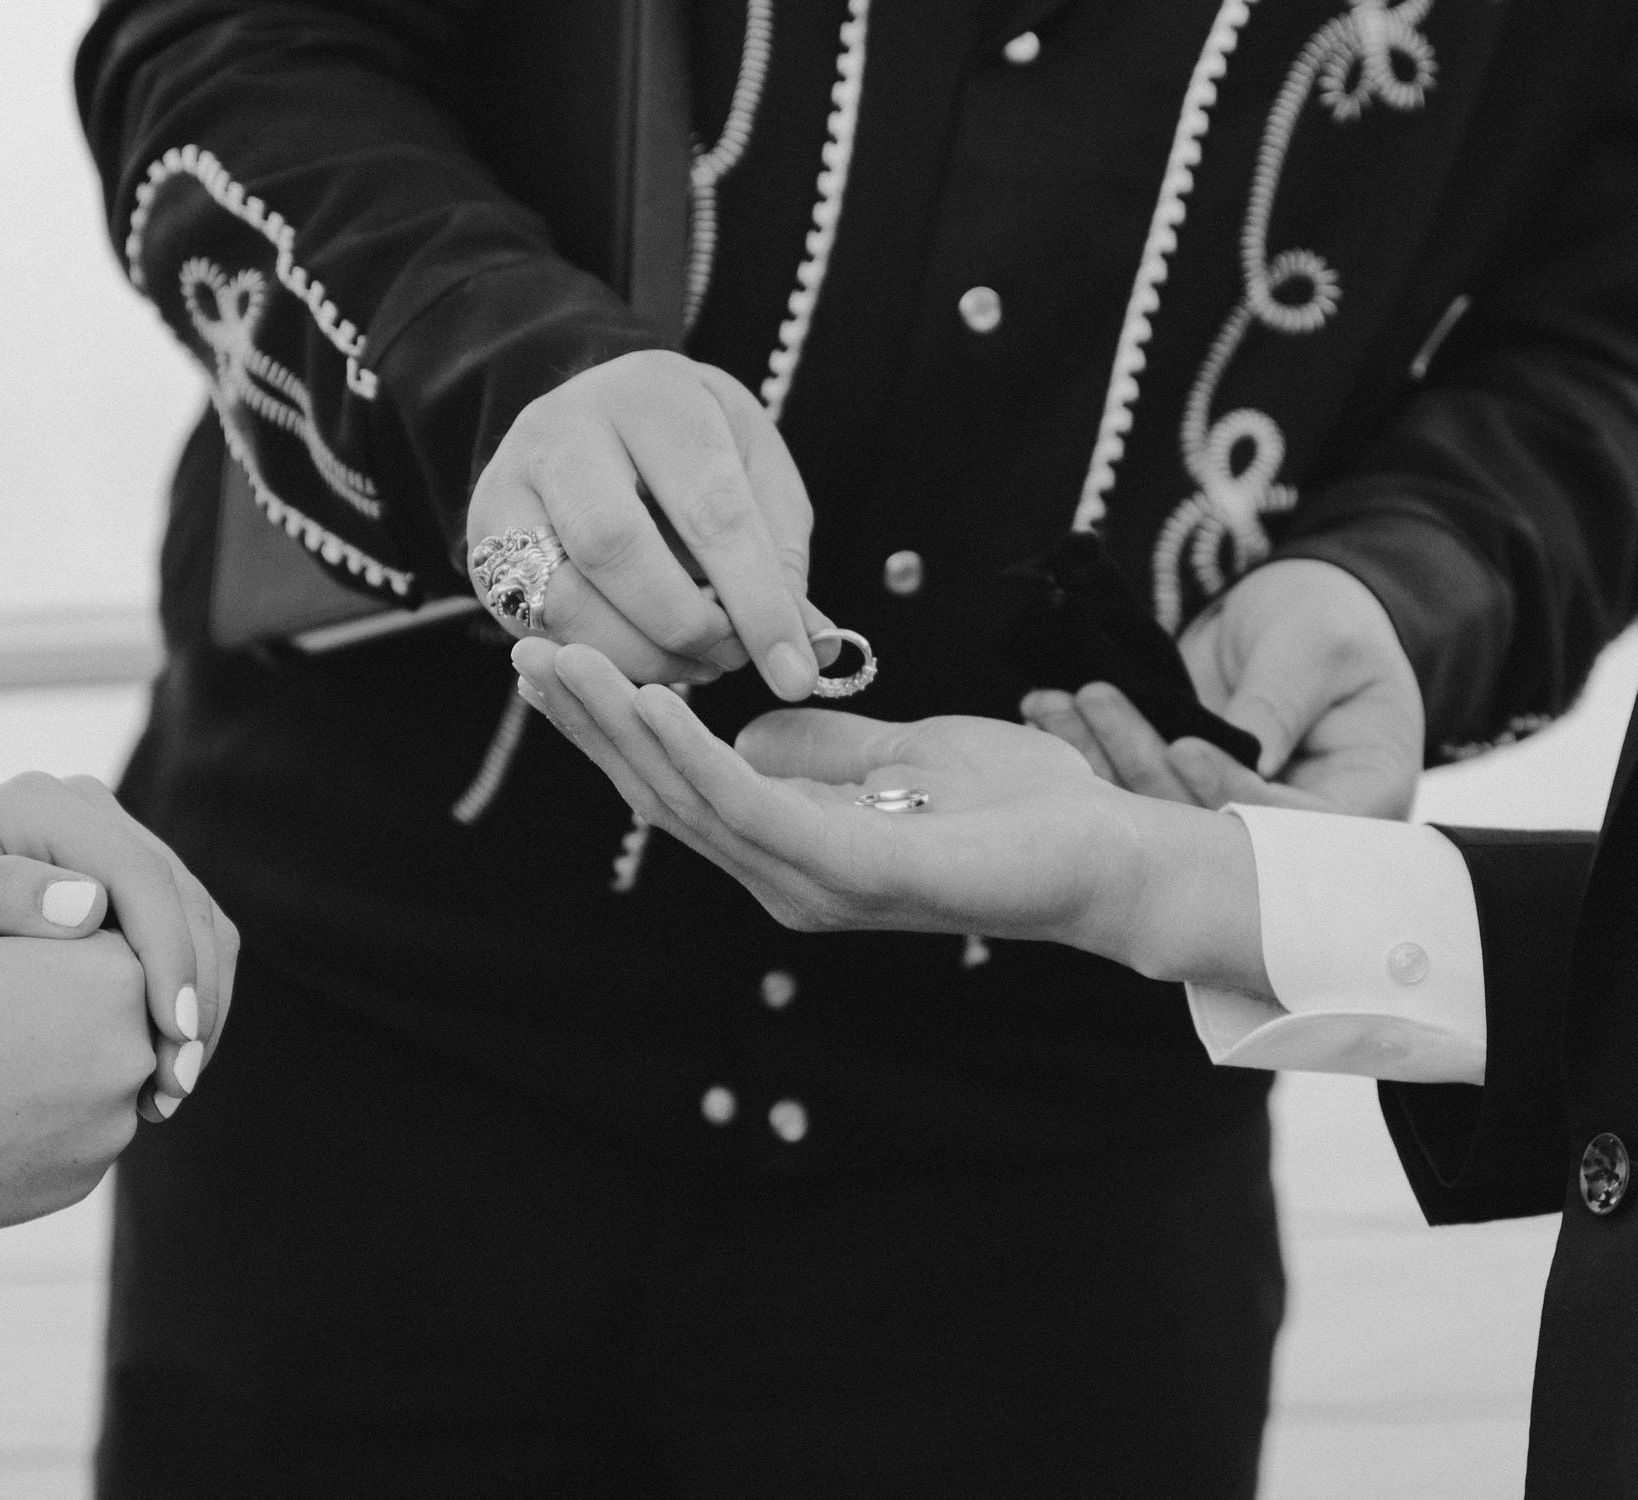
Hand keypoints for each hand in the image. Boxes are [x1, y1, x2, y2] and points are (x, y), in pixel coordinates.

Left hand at [0, 773, 238, 1117]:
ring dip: (203, 1002)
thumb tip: (88, 905)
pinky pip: (186, 937)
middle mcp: (93, 813)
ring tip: (174, 1086)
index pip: (143, 877)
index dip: (170, 956)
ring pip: (201, 921)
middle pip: (185, 899)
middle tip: (176, 1085)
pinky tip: (167, 1060)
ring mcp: (116, 844)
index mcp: (47, 804)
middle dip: (196, 993)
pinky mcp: (127, 884)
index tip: (171, 1037)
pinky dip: (189, 997)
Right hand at [0, 933, 153, 1243]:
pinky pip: (70, 1147)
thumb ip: (58, 950)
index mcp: (116, 974)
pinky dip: (34, 1137)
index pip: (116, 958)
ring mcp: (111, 1126)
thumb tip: (109, 966)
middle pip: (118, 1030)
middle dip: (72, 1029)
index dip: (62, 963)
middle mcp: (134, 1051)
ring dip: (56, 1087)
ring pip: (97, 1094)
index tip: (13, 978)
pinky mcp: (82, 1182)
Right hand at [466, 349, 829, 697]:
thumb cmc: (690, 446)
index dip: (758, 602)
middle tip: (731, 659)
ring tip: (694, 661)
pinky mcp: (482, 546)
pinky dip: (604, 661)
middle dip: (686, 626)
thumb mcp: (753, 470)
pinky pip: (539, 628)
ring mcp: (508, 486)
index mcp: (651, 395)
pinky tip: (647, 658)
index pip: (710, 508)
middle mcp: (563, 430)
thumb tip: (811, 646)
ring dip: (642, 656)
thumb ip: (780, 553)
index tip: (796, 672)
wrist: (595, 416)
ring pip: (565, 601)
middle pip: (616, 548)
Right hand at [511, 639, 1267, 992]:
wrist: (1114, 858)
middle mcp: (787, 875)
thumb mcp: (905, 752)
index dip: (613, 726)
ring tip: (561, 663)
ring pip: (691, 800)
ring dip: (620, 730)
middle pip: (663, 795)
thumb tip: (747, 731)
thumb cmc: (1020, 809)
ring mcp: (817, 883)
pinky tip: (652, 702)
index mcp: (794, 846)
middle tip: (524, 651)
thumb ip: (824, 748)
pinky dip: (697, 756)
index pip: (680, 785)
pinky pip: (758, 807)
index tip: (554, 661)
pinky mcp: (860, 874)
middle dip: (591, 724)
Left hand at [1020, 559, 1422, 817]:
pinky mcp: (1180, 790)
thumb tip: (1249, 758)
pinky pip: (1134, 781)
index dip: (1231, 789)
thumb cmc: (1330, 620)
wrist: (1296, 609)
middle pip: (1211, 825)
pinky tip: (1047, 711)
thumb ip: (1282, 700)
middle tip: (1090, 706)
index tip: (1181, 747)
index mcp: (1354, 799)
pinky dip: (1091, 746)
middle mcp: (1290, 826)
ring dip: (1100, 754)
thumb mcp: (1319, 647)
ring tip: (1050, 701)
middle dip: (1144, 770)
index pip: (1290, 820)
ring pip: (1159, 805)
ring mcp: (1227, 811)